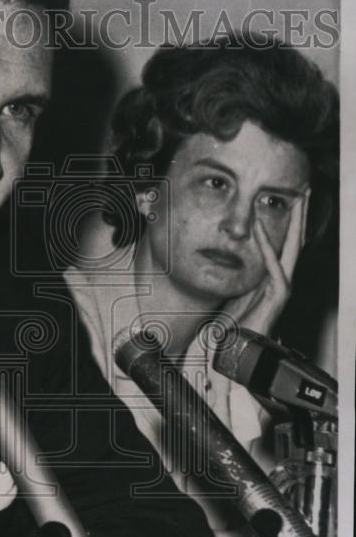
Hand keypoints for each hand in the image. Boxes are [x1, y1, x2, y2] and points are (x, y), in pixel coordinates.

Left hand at [222, 188, 308, 337]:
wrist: (238, 345)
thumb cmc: (236, 321)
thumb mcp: (237, 288)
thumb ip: (241, 270)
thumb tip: (232, 251)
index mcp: (275, 275)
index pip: (287, 242)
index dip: (291, 220)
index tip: (293, 199)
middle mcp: (283, 277)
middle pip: (297, 240)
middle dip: (302, 215)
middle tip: (304, 191)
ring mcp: (283, 285)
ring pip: (293, 247)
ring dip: (295, 222)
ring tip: (297, 200)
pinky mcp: (278, 294)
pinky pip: (273, 264)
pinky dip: (265, 245)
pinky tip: (258, 227)